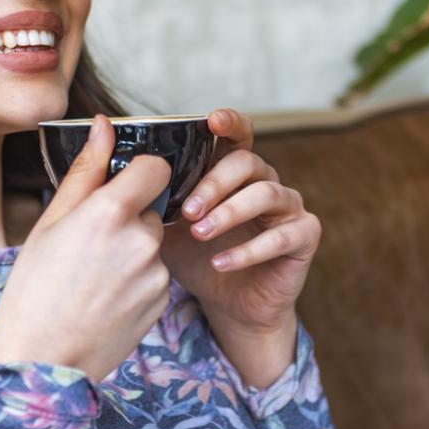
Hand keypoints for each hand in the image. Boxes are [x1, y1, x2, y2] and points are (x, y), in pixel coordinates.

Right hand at [0, 115, 173, 382]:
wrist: (43, 361)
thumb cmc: (34, 291)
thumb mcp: (49, 224)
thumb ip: (84, 172)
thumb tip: (103, 125)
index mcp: (109, 213)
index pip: (155, 168)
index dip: (139, 173)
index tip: (121, 186)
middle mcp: (140, 241)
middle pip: (152, 209)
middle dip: (128, 219)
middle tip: (88, 248)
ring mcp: (156, 274)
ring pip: (152, 245)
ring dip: (132, 252)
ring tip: (93, 279)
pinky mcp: (162, 302)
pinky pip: (155, 276)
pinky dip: (136, 282)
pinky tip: (105, 300)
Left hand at [160, 107, 320, 337]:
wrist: (228, 306)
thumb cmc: (198, 260)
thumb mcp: (167, 226)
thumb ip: (155, 198)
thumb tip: (123, 173)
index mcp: (235, 172)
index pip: (238, 135)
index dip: (229, 123)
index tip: (211, 122)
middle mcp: (266, 182)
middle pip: (247, 162)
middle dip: (214, 183)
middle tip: (187, 210)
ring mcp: (289, 207)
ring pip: (267, 193)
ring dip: (230, 212)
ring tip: (200, 234)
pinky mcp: (304, 237)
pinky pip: (282, 236)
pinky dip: (249, 250)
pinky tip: (221, 263)